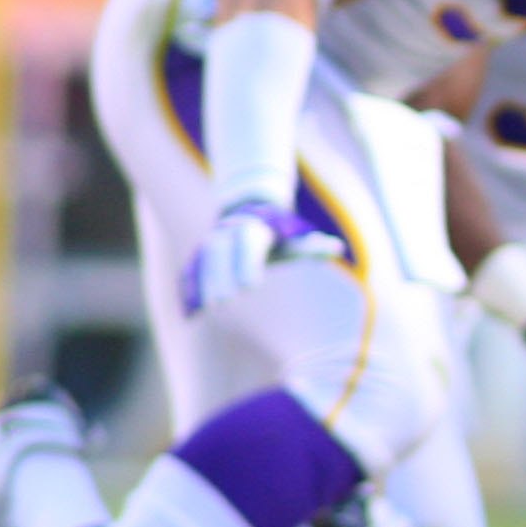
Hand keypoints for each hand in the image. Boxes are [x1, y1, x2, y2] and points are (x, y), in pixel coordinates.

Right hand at [183, 199, 343, 314]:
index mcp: (253, 228)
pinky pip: (190, 270)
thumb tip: (337, 247)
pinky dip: (189, 288)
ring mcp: (211, 243)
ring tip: (206, 308)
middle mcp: (228, 233)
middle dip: (220, 276)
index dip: (247, 263)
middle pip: (219, 252)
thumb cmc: (281, 236)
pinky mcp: (200, 256)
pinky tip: (189, 311)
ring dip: (202, 283)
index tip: (250, 286)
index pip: (248, 243)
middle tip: (224, 303)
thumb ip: (312, 245)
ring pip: (202, 260)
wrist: (250, 214)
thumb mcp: (296, 239)